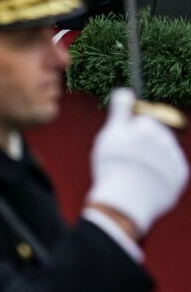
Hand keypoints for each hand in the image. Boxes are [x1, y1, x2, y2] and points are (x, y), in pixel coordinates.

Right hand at [87, 88, 188, 236]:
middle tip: (126, 160)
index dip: (129, 132)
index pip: (143, 122)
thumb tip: (125, 90)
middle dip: (143, 145)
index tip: (121, 145)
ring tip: (135, 173)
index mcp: (149, 127)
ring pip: (163, 153)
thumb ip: (120, 111)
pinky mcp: (180, 176)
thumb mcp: (111, 134)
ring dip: (152, 159)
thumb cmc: (114, 165)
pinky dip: (159, 174)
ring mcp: (175, 159)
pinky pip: (169, 171)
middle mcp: (166, 139)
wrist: (126, 201)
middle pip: (155, 137)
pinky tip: (145, 181)